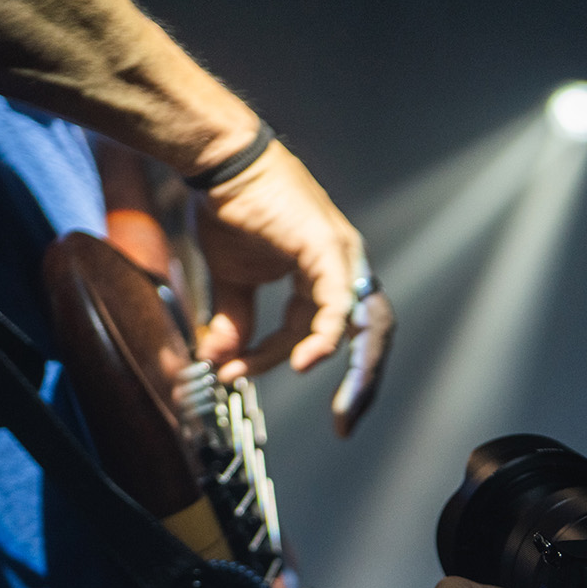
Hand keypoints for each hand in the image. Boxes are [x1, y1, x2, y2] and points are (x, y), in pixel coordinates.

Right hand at [195, 143, 394, 434]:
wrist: (218, 165)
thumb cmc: (229, 208)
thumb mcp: (231, 279)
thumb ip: (233, 322)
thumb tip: (218, 360)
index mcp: (325, 276)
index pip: (334, 334)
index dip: (321, 370)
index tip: (295, 400)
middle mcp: (342, 267)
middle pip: (368, 335)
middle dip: (363, 384)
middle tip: (346, 422)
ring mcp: (340, 255)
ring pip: (361, 324)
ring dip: (355, 370)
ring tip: (339, 406)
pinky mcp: (326, 248)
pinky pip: (336, 303)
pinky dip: (326, 336)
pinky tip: (305, 361)